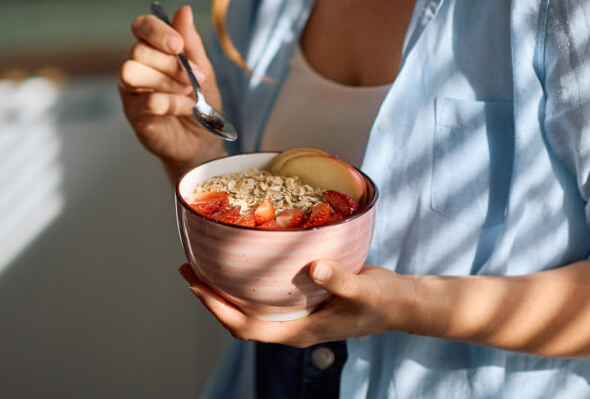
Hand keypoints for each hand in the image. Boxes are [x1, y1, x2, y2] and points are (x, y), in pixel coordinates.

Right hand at [119, 4, 225, 174]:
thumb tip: (183, 10)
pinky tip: (187, 108)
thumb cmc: (201, 101)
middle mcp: (137, 65)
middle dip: (171, 64)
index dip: (156, 31)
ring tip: (188, 93)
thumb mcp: (203, 69)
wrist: (203, 139)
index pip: (141, 26)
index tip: (179, 45)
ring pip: (131, 71)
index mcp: (153, 50)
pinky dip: (171, 103)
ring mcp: (131, 90)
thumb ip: (191, 43)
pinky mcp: (133, 113)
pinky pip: (145, 100)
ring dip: (165, 82)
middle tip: (194, 79)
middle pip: (138, 50)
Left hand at [179, 260, 410, 347]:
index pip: (246, 327)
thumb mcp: (364, 290)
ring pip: (250, 306)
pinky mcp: (303, 298)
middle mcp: (291, 325)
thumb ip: (340, 280)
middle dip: (211, 296)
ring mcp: (296, 313)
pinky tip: (243, 257)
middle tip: (188, 267)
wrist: (401, 303)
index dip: (218, 309)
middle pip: (240, 318)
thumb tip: (316, 267)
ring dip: (226, 288)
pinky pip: (266, 294)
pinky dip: (248, 279)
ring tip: (205, 261)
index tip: (197, 286)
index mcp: (298, 332)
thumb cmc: (383, 301)